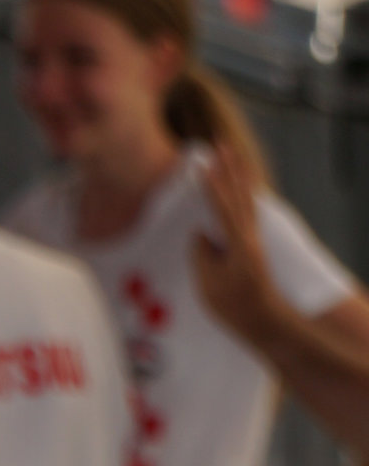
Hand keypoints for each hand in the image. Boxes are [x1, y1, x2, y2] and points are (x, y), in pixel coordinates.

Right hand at [191, 146, 282, 350]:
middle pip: (239, 194)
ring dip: (239, 177)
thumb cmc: (233, 306)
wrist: (263, 320)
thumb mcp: (209, 282)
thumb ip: (203, 254)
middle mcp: (249, 236)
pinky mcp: (253, 247)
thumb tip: (201, 234)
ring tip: (232, 157)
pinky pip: (248, 213)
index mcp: (238, 243)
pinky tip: (243, 190)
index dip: (211, 185)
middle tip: (220, 145)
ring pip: (247, 200)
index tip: (201, 164)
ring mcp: (253, 240)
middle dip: (229, 169)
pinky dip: (245, 196)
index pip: (221, 207)